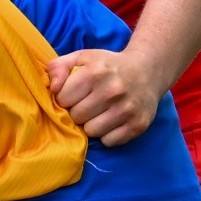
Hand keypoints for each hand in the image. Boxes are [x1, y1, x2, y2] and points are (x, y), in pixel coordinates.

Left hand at [46, 47, 164, 146]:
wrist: (147, 71)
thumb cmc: (108, 66)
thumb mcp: (82, 58)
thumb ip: (58, 67)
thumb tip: (52, 88)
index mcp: (95, 72)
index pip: (63, 99)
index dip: (65, 98)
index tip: (75, 94)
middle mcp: (112, 91)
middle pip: (76, 117)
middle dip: (78, 112)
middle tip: (89, 103)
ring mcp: (127, 109)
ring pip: (91, 132)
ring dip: (92, 125)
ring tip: (100, 112)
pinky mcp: (138, 125)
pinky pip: (109, 141)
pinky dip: (108, 134)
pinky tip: (113, 120)